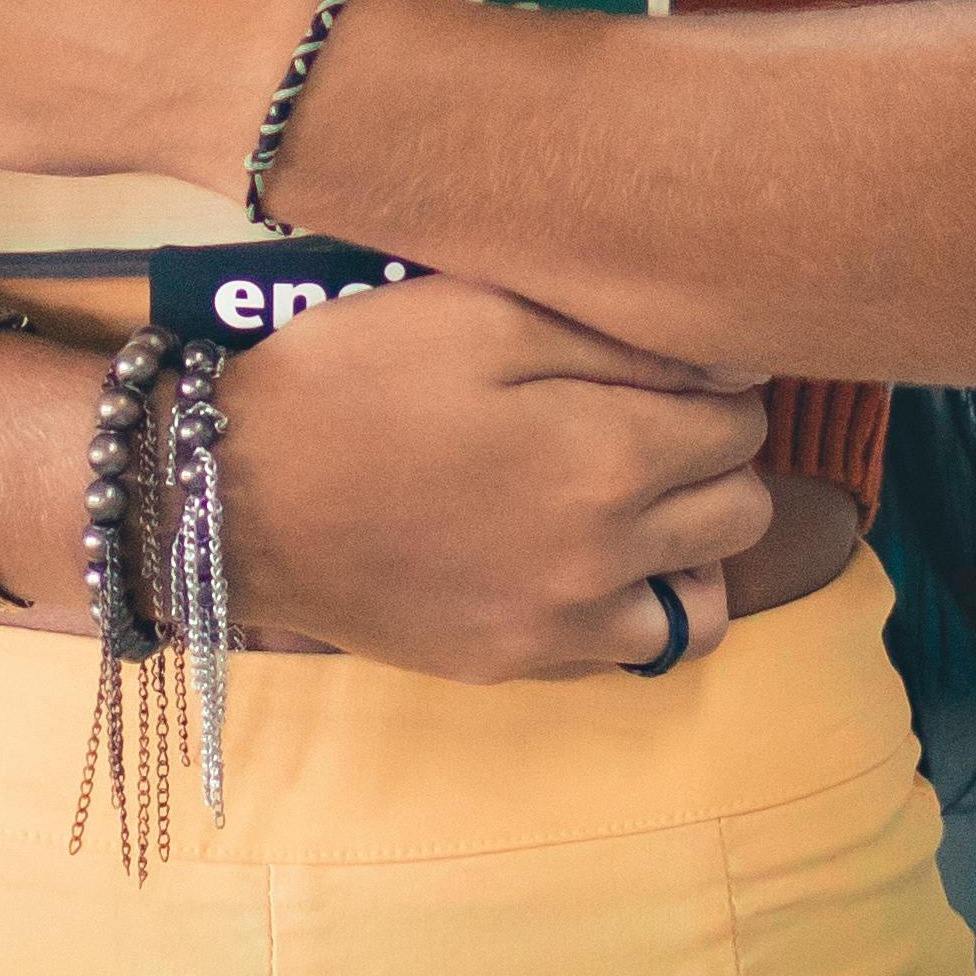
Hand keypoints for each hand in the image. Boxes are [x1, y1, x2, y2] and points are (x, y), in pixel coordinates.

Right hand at [219, 277, 778, 681]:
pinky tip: (587, 559)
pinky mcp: (513, 662)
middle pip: (741, 509)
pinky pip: (629, 652)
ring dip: (694, 547)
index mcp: (606, 454)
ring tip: (640, 502)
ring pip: (706, 602)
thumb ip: (621, 338)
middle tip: (656, 421)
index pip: (740, 421)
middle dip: (718, 458)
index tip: (680, 367)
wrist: (234, 495)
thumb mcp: (481, 313)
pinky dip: (635, 608)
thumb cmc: (354, 379)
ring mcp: (560, 623)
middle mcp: (605, 554)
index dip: (718, 382)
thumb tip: (733, 363)